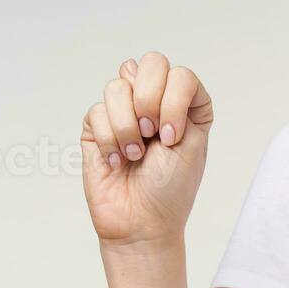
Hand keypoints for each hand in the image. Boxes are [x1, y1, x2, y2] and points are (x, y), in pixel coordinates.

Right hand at [80, 53, 213, 248]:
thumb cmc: (171, 189)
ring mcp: (124, 112)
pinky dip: (109, 140)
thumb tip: (132, 68)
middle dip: (149, 101)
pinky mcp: (97, 127)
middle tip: (152, 136)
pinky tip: (116, 161)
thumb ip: (175, 98)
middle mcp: (154, 104)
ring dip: (127, 127)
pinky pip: (96, 111)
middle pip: (149, 64)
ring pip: (117, 87)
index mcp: (185, 106)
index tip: (173, 138)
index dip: (174, 100)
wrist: (141, 222)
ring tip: (134, 155)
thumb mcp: (192, 141)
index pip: (180, 74)